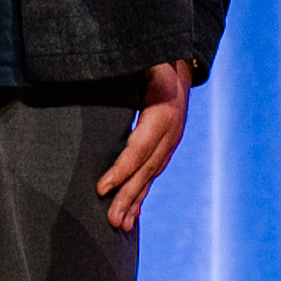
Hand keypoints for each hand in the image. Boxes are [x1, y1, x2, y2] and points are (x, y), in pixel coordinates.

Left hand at [95, 60, 189, 231]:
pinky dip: (143, 192)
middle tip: (111, 221)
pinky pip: (154, 171)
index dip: (122, 169)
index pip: (140, 147)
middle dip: (129, 196)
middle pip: (147, 168)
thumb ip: (127, 66)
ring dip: (136, 201)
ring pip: (152, 174)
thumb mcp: (143, 56)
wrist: (179, 56)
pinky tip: (132, 213)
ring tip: (120, 226)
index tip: (101, 188)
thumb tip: (102, 67)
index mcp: (163, 110)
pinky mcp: (168, 145)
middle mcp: (172, 129)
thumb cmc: (152, 55)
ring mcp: (173, 139)